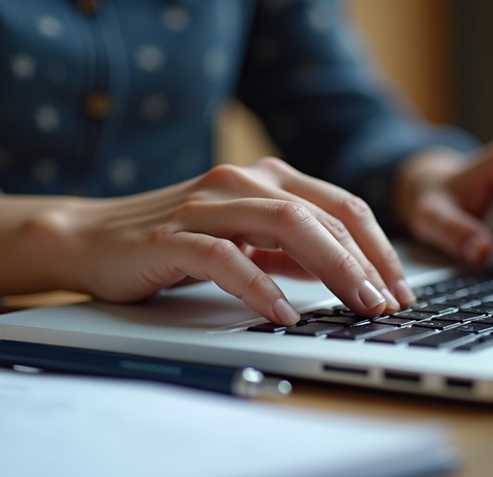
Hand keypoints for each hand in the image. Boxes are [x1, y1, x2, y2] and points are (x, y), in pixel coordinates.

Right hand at [55, 158, 413, 323]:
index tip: (401, 287)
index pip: (342, 207)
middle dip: (367, 262)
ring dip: (332, 269)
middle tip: (389, 303)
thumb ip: (288, 247)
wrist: (91, 237)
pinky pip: (228, 258)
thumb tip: (344, 269)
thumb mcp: (244, 238)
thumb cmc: (172, 239)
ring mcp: (207, 205)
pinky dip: (262, 286)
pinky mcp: (173, 236)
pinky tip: (285, 313)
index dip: (379, 248)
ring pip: (287, 226)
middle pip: (324, 215)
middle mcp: (242, 181)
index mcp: (266, 178)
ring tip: (357, 306)